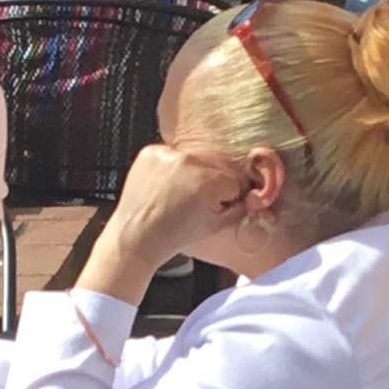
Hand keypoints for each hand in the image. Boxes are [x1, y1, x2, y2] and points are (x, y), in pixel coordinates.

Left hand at [92, 139, 258, 279]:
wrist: (136, 236)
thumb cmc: (172, 236)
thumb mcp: (214, 227)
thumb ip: (239, 210)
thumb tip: (253, 199)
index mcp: (210, 182)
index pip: (233, 181)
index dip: (227, 196)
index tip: (218, 204)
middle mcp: (190, 163)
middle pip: (214, 168)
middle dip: (210, 183)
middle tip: (194, 201)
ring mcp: (168, 155)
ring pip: (192, 160)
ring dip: (189, 174)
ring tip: (177, 195)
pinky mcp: (151, 153)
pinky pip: (169, 155)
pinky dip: (168, 168)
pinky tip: (162, 187)